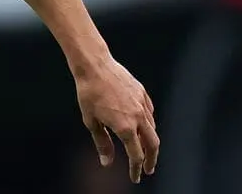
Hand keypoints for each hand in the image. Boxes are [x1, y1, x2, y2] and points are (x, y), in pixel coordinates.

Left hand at [75, 56, 159, 183]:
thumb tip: (107, 162)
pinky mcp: (142, 93)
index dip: (136, 169)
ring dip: (150, 141)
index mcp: (125, 127)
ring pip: (153, 128)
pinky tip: (143, 125)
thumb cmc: (88, 93)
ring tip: (144, 148)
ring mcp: (142, 104)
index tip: (135, 177)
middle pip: (153, 144)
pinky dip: (149, 123)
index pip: (136, 155)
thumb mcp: (91, 121)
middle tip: (148, 169)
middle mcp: (138, 117)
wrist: (94, 65)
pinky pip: (150, 113)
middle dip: (151, 159)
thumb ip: (102, 142)